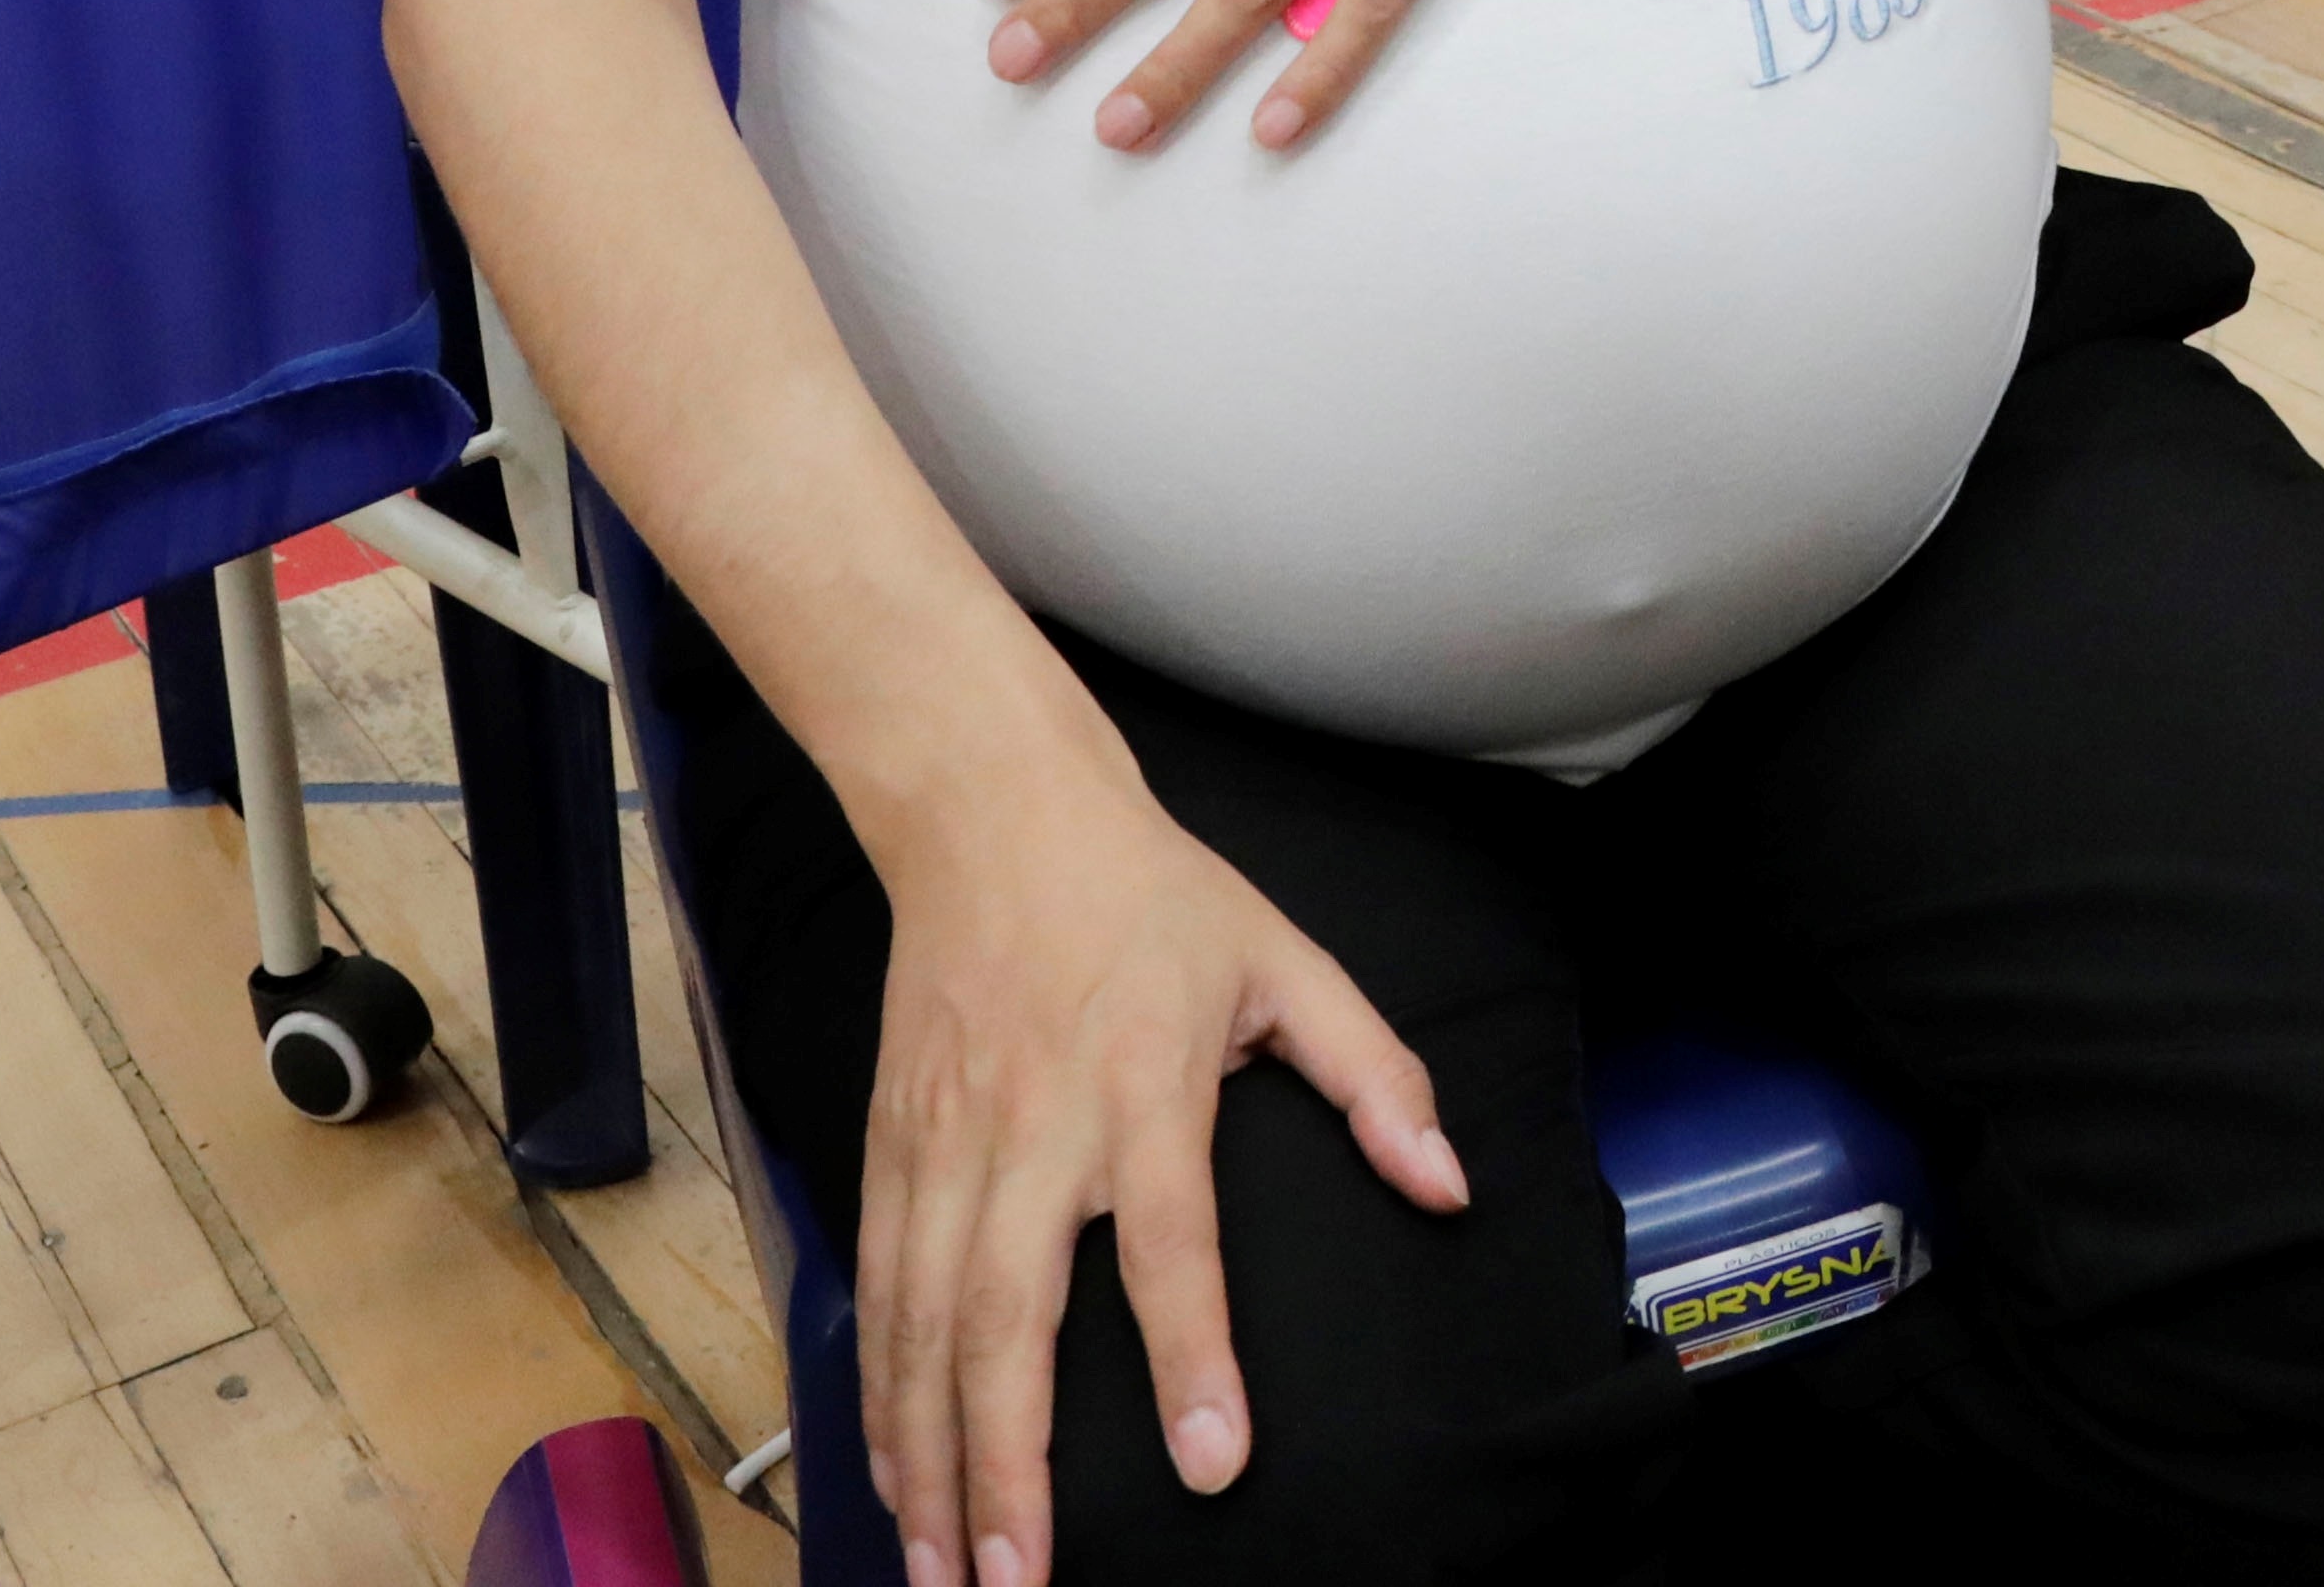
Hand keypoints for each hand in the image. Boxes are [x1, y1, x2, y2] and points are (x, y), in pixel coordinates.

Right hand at [861, 755, 1462, 1579]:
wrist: (990, 815)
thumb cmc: (1152, 897)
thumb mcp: (1289, 962)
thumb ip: (1374, 1078)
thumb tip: (1447, 1185)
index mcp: (1142, 1086)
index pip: (1169, 1244)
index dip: (1192, 1357)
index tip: (1214, 1465)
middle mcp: (1032, 1130)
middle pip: (1008, 1320)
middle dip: (1008, 1465)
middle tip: (1019, 1584)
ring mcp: (945, 1145)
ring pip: (922, 1327)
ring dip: (928, 1459)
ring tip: (946, 1573)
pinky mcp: (887, 1148)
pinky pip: (877, 1295)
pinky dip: (876, 1396)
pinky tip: (892, 1478)